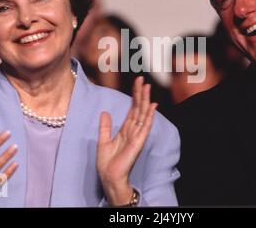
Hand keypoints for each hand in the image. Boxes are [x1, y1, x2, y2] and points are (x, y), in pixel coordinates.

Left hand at [96, 76, 157, 205]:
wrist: (109, 177)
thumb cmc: (107, 163)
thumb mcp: (102, 140)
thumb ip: (105, 126)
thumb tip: (105, 112)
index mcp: (125, 130)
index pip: (132, 109)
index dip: (134, 96)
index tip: (136, 83)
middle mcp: (133, 131)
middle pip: (138, 108)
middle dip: (140, 94)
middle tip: (142, 79)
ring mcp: (137, 135)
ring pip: (143, 114)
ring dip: (145, 100)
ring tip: (147, 87)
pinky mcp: (138, 142)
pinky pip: (145, 126)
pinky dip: (149, 116)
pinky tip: (153, 106)